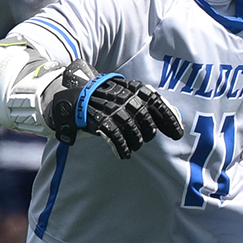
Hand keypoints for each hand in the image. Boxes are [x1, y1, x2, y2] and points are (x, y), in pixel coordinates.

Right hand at [43, 60, 183, 158]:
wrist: (65, 96)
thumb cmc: (100, 100)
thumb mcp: (123, 98)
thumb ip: (146, 106)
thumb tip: (175, 118)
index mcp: (128, 87)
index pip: (154, 99)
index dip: (167, 117)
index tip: (178, 133)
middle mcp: (119, 94)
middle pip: (143, 114)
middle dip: (149, 131)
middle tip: (147, 138)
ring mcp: (105, 105)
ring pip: (130, 125)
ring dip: (136, 140)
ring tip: (134, 147)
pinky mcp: (93, 118)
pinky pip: (112, 134)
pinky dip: (121, 146)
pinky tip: (124, 154)